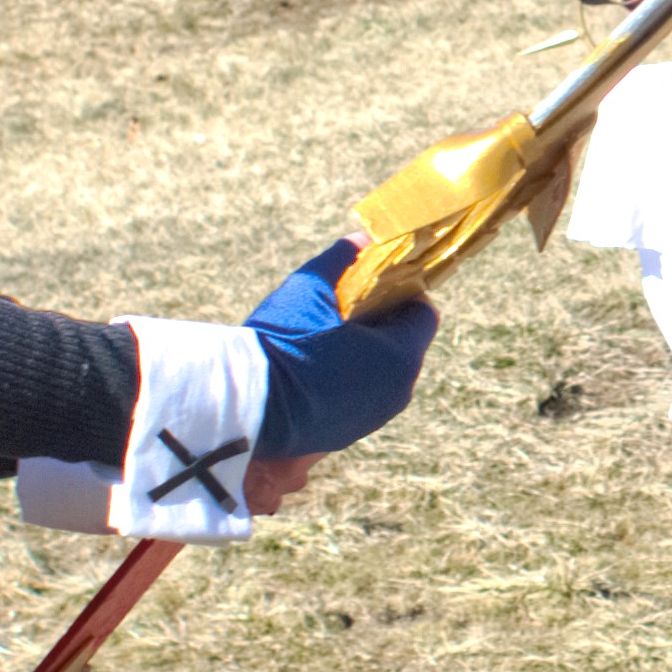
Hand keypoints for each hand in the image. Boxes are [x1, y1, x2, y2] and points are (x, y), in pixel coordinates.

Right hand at [244, 239, 438, 464]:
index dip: (403, 295)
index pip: (423, 315)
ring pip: (385, 376)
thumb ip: (342, 259)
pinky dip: (351, 382)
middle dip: (384, 326)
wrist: (247, 406)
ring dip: (368, 356)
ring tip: (329, 340)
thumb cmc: (283, 341)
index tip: (376, 287)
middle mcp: (397, 391)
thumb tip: (363, 237)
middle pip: (405, 346)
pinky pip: (364, 399)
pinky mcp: (350, 435)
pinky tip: (317, 369)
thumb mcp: (310, 288)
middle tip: (347, 311)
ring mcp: (375, 417)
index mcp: (399, 355)